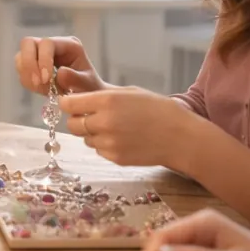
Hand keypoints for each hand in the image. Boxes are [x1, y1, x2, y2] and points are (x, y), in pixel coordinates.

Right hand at [14, 36, 103, 93]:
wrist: (86, 96)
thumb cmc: (90, 88)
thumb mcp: (88, 85)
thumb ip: (76, 79)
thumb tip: (60, 73)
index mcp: (68, 45)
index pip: (47, 43)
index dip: (43, 60)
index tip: (46, 80)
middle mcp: (52, 45)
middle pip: (27, 43)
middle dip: (29, 64)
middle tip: (38, 83)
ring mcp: (40, 54)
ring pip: (20, 57)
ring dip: (28, 76)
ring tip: (45, 90)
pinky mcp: (33, 65)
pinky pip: (21, 71)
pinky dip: (28, 82)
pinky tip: (42, 90)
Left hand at [58, 86, 205, 169]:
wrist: (181, 137)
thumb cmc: (157, 109)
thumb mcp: (129, 92)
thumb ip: (100, 94)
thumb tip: (74, 96)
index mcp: (107, 101)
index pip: (68, 104)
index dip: (69, 103)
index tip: (73, 102)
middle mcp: (104, 122)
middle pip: (72, 124)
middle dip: (78, 120)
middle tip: (92, 116)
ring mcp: (109, 143)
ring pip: (85, 138)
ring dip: (92, 133)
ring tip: (116, 127)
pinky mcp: (115, 158)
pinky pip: (98, 150)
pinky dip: (104, 144)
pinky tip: (123, 138)